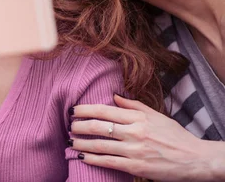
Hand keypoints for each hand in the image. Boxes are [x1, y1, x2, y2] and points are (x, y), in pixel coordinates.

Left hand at [70, 94, 224, 180]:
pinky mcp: (136, 166)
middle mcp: (134, 132)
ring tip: (70, 141)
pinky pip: (109, 162)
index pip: (105, 110)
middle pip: (99, 126)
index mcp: (138, 117)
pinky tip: (82, 157)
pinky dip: (93, 159)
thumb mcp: (156, 115)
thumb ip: (134, 105)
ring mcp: (135, 150)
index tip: (73, 110)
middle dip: (79, 126)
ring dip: (81, 143)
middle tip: (68, 125)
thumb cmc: (175, 136)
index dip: (85, 109)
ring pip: (100, 145)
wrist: (195, 159)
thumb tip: (114, 96)